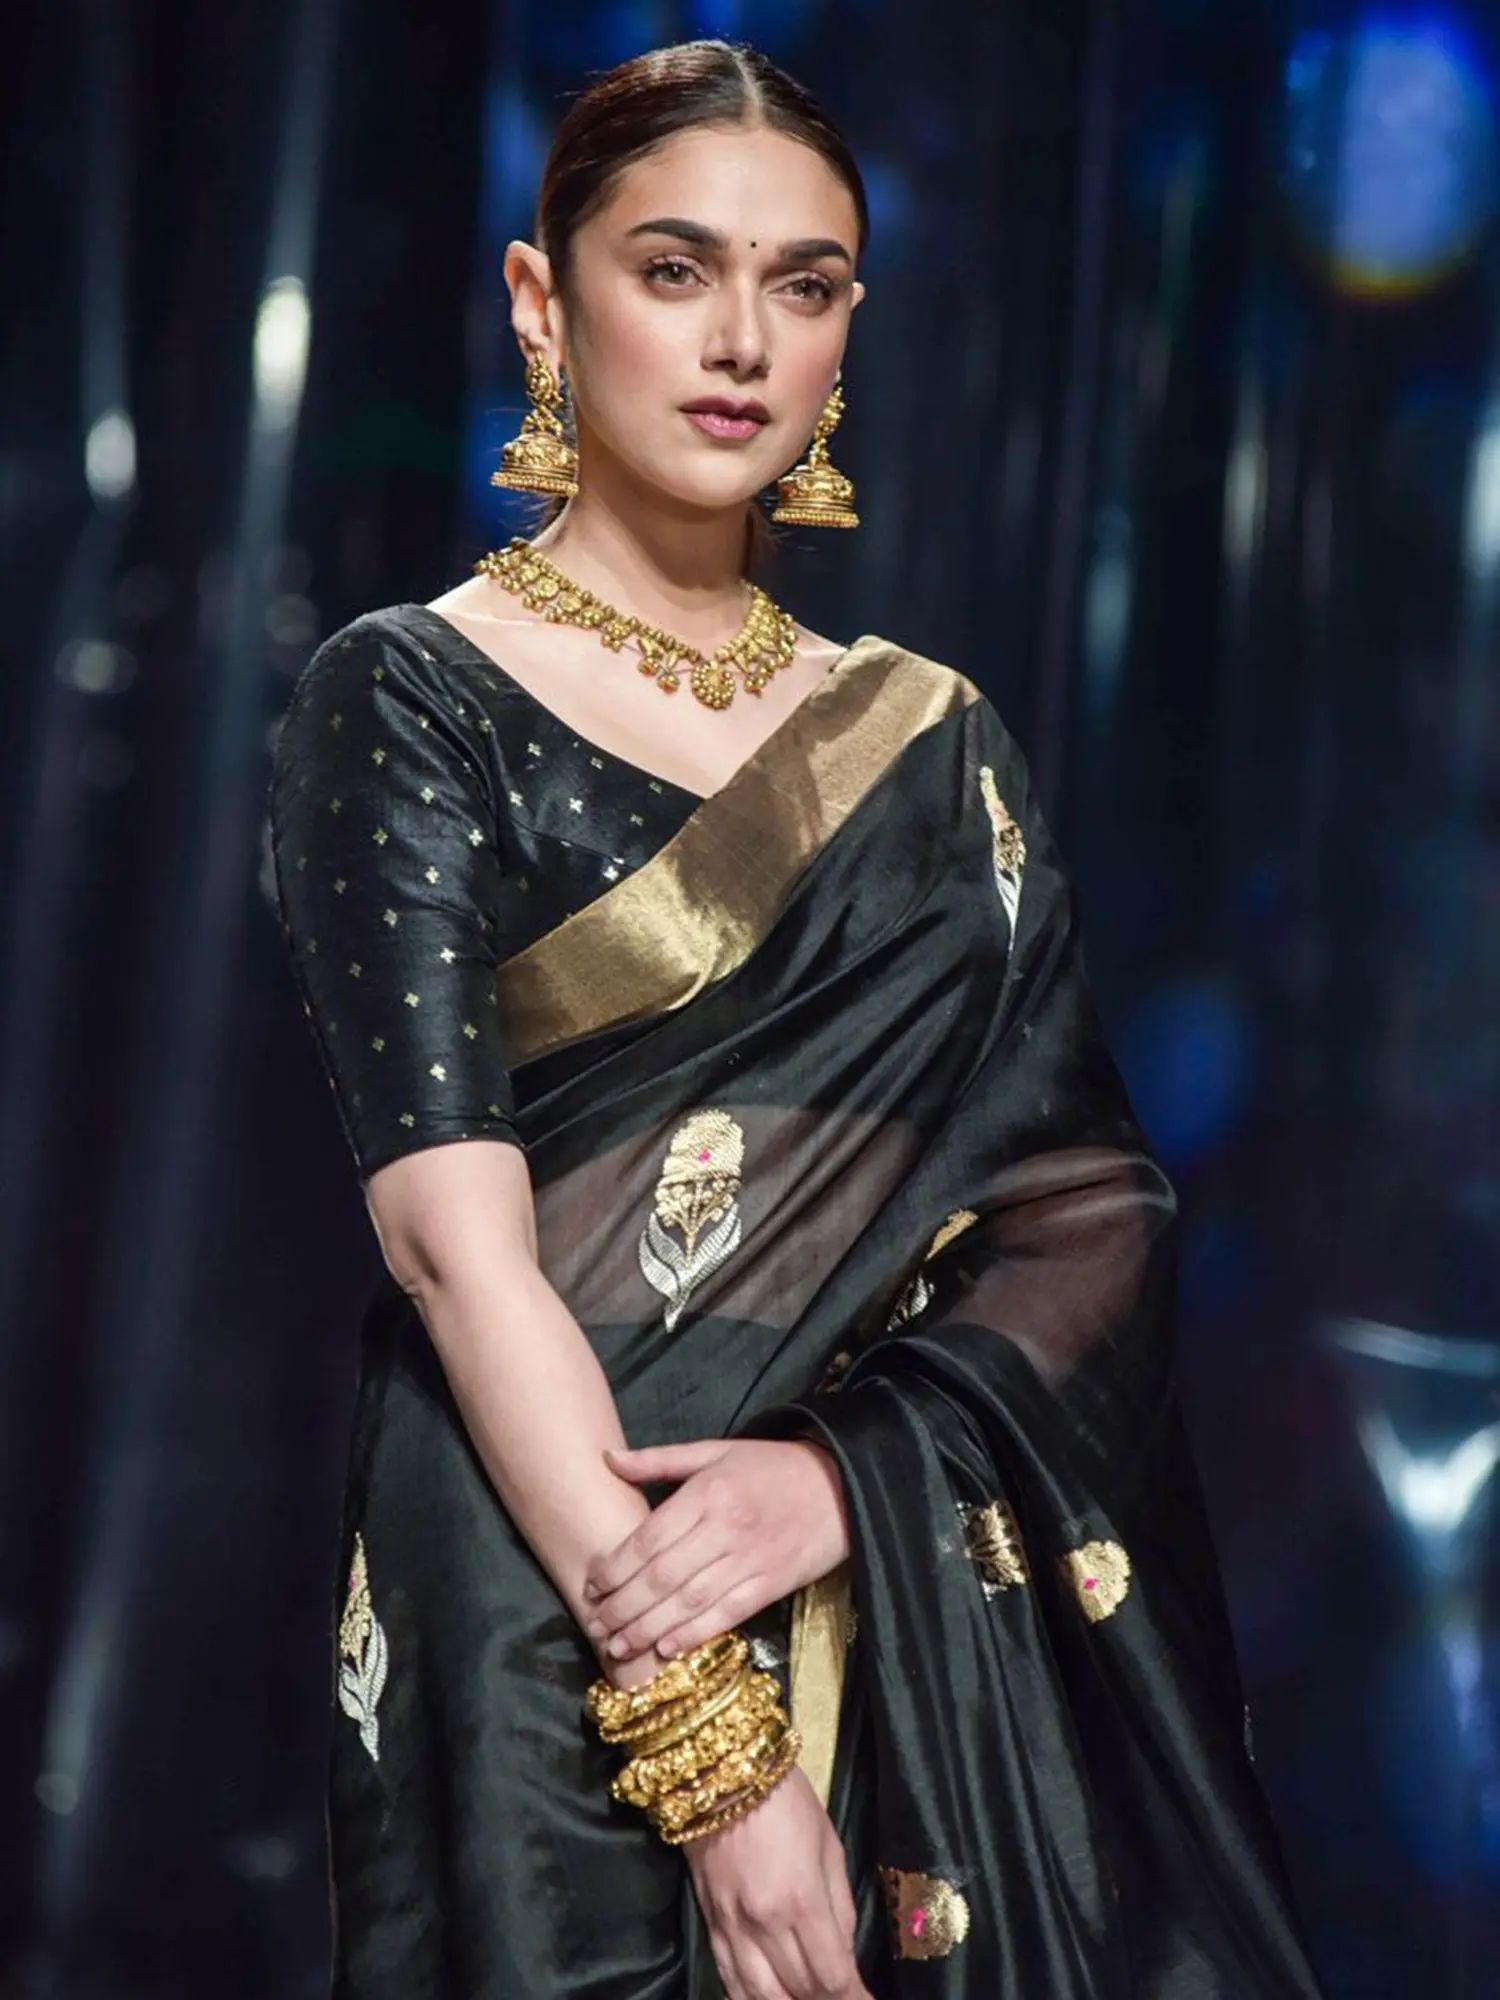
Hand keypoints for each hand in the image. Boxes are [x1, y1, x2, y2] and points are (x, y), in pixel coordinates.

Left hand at [584, 1438, 849, 1662]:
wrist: (841, 1486)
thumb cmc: (772, 1466)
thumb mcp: (717, 1451)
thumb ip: (660, 1459)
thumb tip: (607, 1458)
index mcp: (708, 1492)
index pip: (649, 1538)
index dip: (615, 1567)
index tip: (591, 1584)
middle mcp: (726, 1527)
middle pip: (663, 1576)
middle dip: (623, 1605)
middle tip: (596, 1624)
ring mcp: (750, 1559)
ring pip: (689, 1601)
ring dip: (648, 1628)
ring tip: (618, 1645)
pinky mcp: (772, 1584)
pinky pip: (727, 1614)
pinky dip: (694, 1634)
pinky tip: (667, 1648)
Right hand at [685, 1763, 872, 1999]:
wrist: (721, 1771)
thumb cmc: (786, 1800)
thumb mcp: (830, 1845)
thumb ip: (840, 1907)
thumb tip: (845, 1953)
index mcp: (801, 1900)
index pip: (832, 1977)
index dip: (855, 1999)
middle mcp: (763, 1924)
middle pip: (800, 1992)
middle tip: (845, 1999)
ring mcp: (731, 1928)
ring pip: (761, 1998)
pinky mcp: (709, 1924)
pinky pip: (728, 1980)